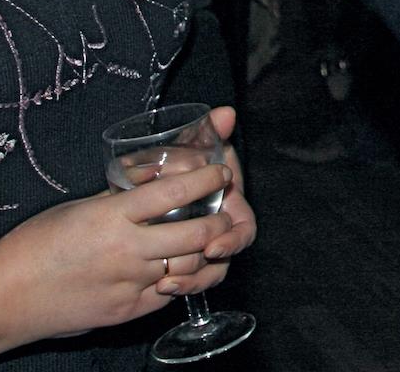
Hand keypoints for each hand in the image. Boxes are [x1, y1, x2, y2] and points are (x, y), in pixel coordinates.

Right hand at [0, 161, 238, 344]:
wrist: (7, 294)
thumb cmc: (38, 242)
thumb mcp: (83, 205)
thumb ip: (121, 198)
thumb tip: (155, 182)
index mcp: (113, 214)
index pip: (174, 191)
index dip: (204, 179)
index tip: (220, 171)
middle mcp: (127, 249)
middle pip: (195, 235)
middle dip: (221, 220)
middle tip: (228, 208)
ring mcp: (129, 285)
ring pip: (189, 268)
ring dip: (207, 252)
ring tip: (213, 239)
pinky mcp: (126, 313)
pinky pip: (168, 295)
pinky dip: (182, 279)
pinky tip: (183, 267)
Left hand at [155, 106, 256, 295]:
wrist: (157, 175)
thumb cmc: (184, 157)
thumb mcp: (194, 144)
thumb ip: (212, 130)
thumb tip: (226, 113)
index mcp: (230, 204)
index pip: (242, 229)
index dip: (232, 240)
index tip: (213, 246)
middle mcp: (220, 228)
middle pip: (224, 259)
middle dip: (207, 269)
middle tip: (184, 270)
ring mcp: (202, 246)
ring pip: (207, 274)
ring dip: (191, 282)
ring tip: (167, 284)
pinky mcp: (184, 259)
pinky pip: (189, 279)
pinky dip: (178, 285)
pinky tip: (160, 286)